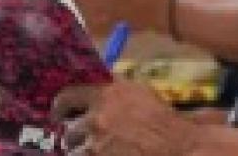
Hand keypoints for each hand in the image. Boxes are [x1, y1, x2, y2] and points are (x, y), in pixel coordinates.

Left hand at [55, 81, 196, 155]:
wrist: (176, 145)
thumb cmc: (160, 119)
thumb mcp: (139, 92)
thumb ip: (113, 89)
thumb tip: (90, 90)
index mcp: (106, 94)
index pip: (66, 97)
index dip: (61, 107)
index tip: (61, 114)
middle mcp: (98, 117)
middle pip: (69, 130)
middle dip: (77, 136)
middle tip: (88, 138)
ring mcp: (97, 144)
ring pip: (74, 151)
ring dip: (85, 152)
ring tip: (103, 149)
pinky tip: (109, 154)